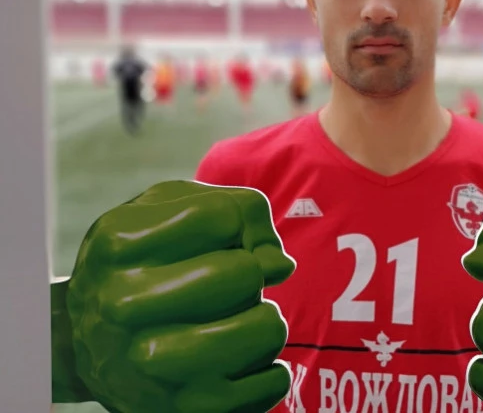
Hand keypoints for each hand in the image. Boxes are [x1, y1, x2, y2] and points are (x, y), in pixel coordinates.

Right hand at [63, 180, 295, 412]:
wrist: (84, 347)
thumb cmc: (140, 264)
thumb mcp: (163, 211)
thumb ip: (234, 208)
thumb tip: (280, 265)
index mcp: (118, 246)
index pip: (225, 217)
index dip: (240, 227)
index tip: (225, 243)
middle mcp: (125, 306)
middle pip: (247, 272)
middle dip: (250, 276)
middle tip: (223, 290)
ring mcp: (156, 366)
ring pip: (269, 326)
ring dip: (263, 321)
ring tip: (231, 324)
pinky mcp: (192, 412)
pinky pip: (276, 380)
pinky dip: (267, 369)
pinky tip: (231, 364)